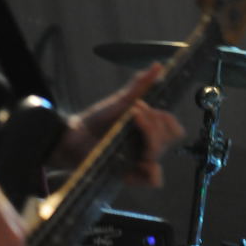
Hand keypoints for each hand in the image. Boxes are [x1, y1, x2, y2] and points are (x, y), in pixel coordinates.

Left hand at [53, 64, 183, 186]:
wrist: (72, 136)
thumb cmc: (96, 119)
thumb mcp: (119, 100)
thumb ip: (140, 85)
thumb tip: (159, 66)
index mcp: (149, 130)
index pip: (173, 128)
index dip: (167, 119)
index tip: (147, 107)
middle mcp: (147, 146)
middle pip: (169, 138)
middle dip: (155, 122)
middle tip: (135, 111)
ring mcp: (139, 162)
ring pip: (159, 153)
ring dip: (150, 135)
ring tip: (132, 120)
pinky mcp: (130, 176)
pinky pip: (153, 180)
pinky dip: (153, 171)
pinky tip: (143, 160)